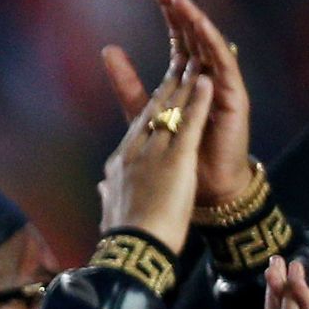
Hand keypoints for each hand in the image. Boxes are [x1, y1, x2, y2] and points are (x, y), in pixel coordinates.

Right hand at [96, 63, 213, 253]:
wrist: (132, 249)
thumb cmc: (123, 235)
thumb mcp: (111, 209)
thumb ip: (109, 192)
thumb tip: (103, 188)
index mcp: (120, 164)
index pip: (138, 126)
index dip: (152, 103)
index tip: (162, 87)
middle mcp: (134, 151)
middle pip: (153, 110)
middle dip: (168, 84)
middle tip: (179, 59)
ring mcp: (153, 153)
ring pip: (171, 111)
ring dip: (184, 83)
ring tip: (195, 59)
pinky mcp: (175, 160)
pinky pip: (187, 124)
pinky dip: (197, 101)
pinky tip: (205, 81)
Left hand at [101, 0, 252, 206]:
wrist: (201, 190)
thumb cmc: (178, 155)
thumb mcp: (144, 113)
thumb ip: (127, 83)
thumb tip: (108, 50)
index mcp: (184, 80)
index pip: (177, 38)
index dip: (169, 13)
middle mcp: (204, 78)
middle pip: (193, 35)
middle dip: (179, 9)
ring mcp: (220, 86)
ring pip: (208, 45)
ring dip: (194, 21)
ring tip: (179, 1)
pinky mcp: (233, 98)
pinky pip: (224, 66)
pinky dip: (213, 47)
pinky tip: (202, 30)